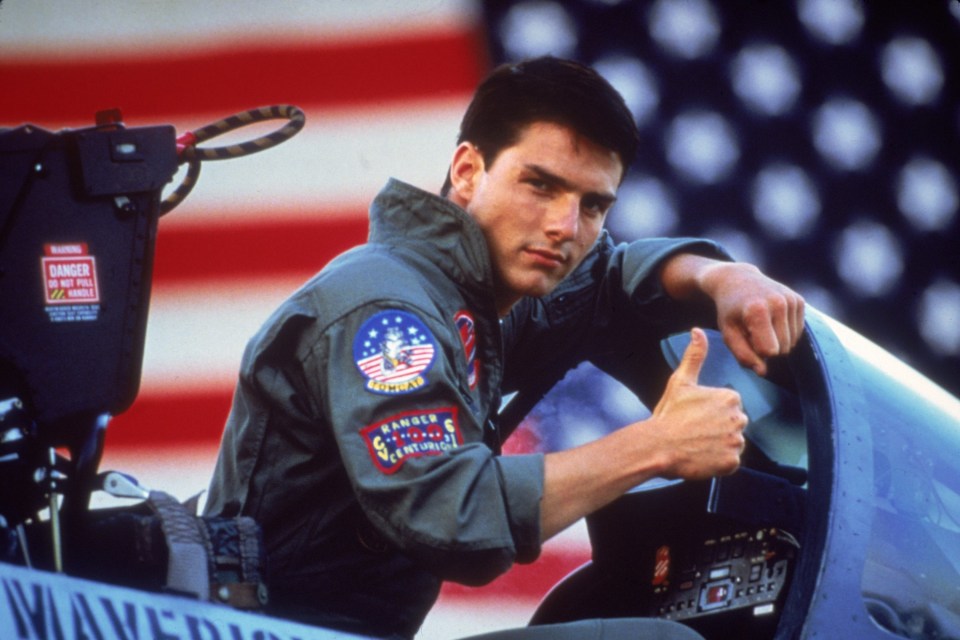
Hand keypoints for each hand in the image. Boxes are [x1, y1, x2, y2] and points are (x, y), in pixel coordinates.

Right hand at [648, 328, 746, 479]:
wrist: (657, 447)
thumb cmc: (668, 414)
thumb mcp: (680, 381)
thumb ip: (694, 356)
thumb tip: (698, 332)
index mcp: (730, 397)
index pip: (729, 407)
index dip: (710, 413)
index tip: (695, 417)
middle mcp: (738, 418)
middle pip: (733, 425)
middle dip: (718, 429)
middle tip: (695, 432)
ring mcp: (736, 442)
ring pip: (732, 443)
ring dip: (718, 446)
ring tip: (697, 445)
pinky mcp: (732, 462)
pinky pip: (730, 462)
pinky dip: (718, 462)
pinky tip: (701, 456)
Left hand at [661, 254, 804, 375]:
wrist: (737, 280)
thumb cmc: (730, 311)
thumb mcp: (728, 333)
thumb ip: (743, 355)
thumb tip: (762, 372)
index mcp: (757, 311)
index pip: (769, 351)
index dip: (756, 351)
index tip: (745, 338)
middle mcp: (778, 303)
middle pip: (782, 349)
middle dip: (766, 347)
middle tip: (751, 331)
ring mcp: (791, 300)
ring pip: (792, 342)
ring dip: (776, 340)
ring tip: (760, 325)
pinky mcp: (799, 300)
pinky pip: (798, 332)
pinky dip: (785, 332)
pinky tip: (771, 320)